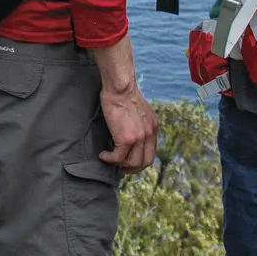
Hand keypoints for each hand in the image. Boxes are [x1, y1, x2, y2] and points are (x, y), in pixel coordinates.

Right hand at [93, 39, 157, 170]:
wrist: (120, 86)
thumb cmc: (123, 92)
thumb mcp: (138, 109)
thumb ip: (138, 122)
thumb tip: (128, 131)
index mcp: (153, 127)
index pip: (151, 152)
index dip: (140, 160)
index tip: (128, 160)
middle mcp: (149, 134)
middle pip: (146, 162)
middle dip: (132, 168)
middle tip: (119, 167)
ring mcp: (139, 138)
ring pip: (133, 163)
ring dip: (120, 165)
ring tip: (110, 160)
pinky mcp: (126, 139)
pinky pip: (118, 158)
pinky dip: (110, 159)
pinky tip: (103, 155)